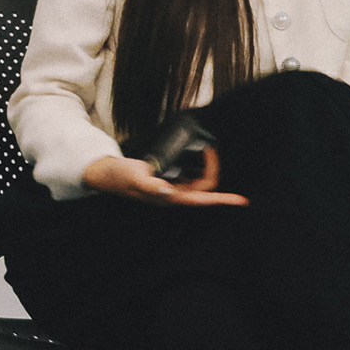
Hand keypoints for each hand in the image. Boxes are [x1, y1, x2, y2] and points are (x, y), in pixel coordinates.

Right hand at [83, 149, 247, 206]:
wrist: (107, 173)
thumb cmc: (120, 177)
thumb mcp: (135, 177)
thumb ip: (151, 185)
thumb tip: (169, 190)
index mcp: (169, 197)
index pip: (202, 199)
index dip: (223, 199)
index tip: (242, 200)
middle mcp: (174, 194)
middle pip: (204, 186)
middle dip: (212, 168)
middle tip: (209, 149)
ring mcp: (171, 187)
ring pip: (198, 180)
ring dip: (206, 167)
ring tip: (206, 150)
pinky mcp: (167, 179)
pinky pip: (189, 175)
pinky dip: (196, 165)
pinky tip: (196, 156)